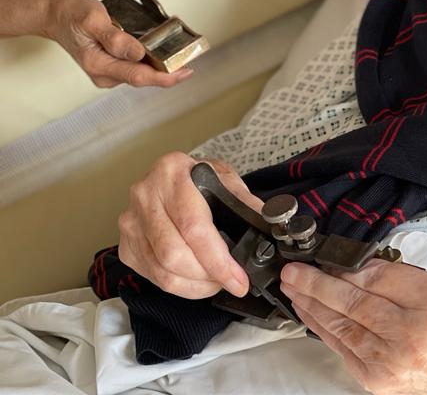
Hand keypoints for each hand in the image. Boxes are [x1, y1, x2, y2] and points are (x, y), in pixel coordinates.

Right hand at [44, 0, 192, 87]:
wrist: (56, 16)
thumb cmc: (72, 16)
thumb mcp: (93, 20)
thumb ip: (115, 38)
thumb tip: (138, 53)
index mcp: (99, 66)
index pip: (138, 77)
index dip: (164, 77)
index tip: (184, 72)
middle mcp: (105, 74)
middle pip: (144, 77)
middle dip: (168, 70)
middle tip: (191, 58)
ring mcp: (109, 71)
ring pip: (142, 72)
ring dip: (161, 64)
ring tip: (181, 51)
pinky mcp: (113, 65)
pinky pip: (136, 65)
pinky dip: (151, 58)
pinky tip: (162, 48)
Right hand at [118, 152, 262, 298]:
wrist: (171, 177)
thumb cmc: (200, 180)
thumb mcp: (226, 180)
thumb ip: (245, 203)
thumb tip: (269, 229)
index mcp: (173, 171)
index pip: (194, 227)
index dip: (219, 261)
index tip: (238, 279)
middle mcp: (145, 194)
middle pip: (174, 255)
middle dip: (207, 277)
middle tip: (228, 281)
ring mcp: (130, 220)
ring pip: (162, 272)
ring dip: (194, 286)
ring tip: (214, 281)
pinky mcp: (125, 244)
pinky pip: (152, 277)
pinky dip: (179, 286)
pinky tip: (195, 279)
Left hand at [279, 258, 426, 394]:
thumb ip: (404, 278)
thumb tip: (362, 268)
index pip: (376, 277)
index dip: (345, 266)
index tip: (323, 256)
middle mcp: (409, 335)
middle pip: (353, 303)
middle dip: (317, 284)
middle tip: (293, 270)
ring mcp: (392, 363)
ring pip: (342, 328)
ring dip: (313, 306)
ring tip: (293, 289)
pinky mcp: (381, 383)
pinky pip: (345, 351)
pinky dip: (325, 331)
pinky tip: (313, 316)